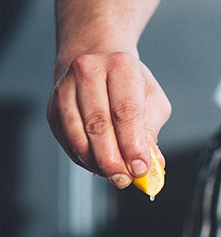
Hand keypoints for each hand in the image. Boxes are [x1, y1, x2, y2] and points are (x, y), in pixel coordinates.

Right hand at [47, 51, 170, 188]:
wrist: (96, 57)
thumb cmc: (129, 82)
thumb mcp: (151, 99)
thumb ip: (151, 130)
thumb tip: (152, 162)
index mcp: (120, 66)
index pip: (126, 110)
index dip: (133, 144)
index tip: (141, 168)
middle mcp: (88, 73)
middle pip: (98, 125)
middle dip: (113, 159)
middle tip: (126, 179)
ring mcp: (65, 89)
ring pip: (78, 135)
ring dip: (97, 163)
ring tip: (115, 176)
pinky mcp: (52, 108)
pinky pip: (67, 140)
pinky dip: (84, 159)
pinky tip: (99, 165)